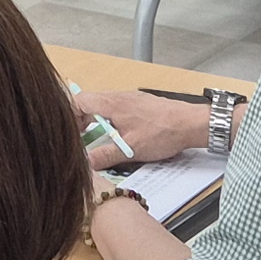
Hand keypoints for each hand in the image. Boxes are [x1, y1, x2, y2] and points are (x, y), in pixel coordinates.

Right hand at [72, 87, 210, 166]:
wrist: (191, 124)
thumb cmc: (163, 132)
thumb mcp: (130, 149)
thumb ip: (105, 155)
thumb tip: (86, 162)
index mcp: (112, 104)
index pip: (80, 101)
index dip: (70, 116)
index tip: (70, 132)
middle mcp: (120, 97)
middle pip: (90, 102)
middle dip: (82, 120)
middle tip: (80, 138)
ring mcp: (131, 98)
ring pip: (104, 106)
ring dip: (97, 120)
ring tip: (98, 138)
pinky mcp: (141, 104)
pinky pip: (118, 108)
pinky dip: (111, 120)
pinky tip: (118, 134)